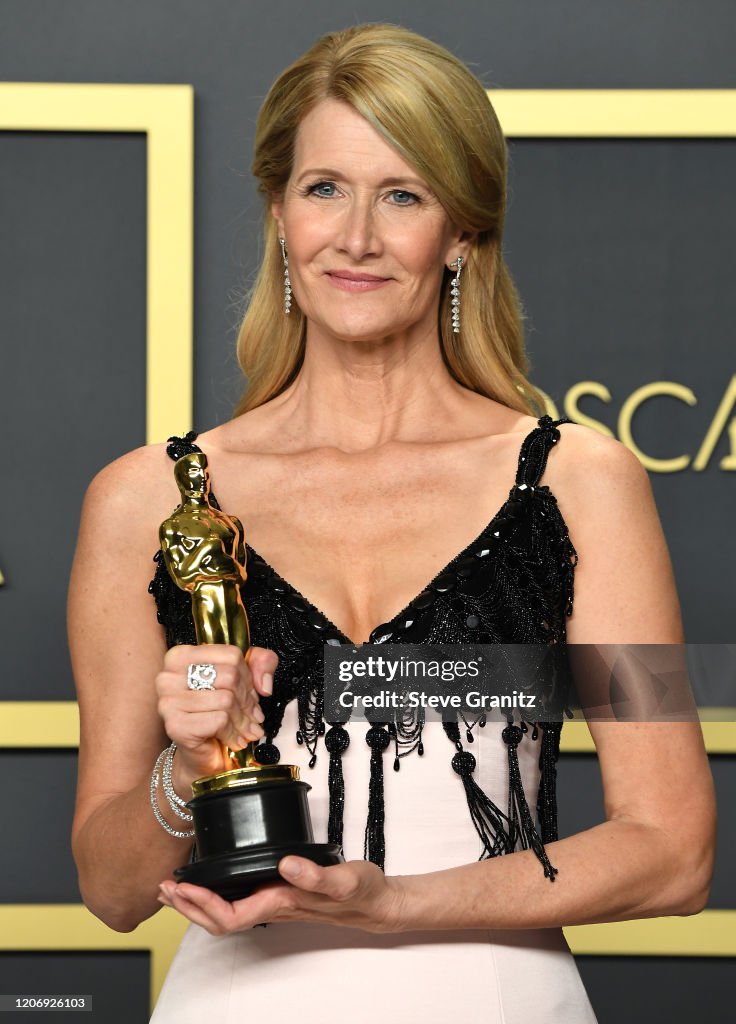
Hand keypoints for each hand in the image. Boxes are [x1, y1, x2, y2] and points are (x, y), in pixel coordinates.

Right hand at [155, 643, 277, 785]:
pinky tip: (234, 739)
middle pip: (230, 677)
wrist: (201, 755)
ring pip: (226, 700)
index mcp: (181, 656)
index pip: (230, 655)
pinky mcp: (176, 726)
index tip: (250, 693)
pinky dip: (233, 733)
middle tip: (253, 716)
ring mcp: (168, 701)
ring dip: (243, 720)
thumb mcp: (243, 678)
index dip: (248, 676)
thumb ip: (261, 663)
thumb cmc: (217, 713)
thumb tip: (264, 683)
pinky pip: (219, 721)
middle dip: (247, 700)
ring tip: (246, 730)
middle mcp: (168, 676)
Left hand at [157, 857, 405, 935]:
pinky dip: (217, 892)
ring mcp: (275, 903)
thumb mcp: (344, 879)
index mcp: (282, 902)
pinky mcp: (280, 893)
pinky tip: (212, 881)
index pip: (230, 915)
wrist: (377, 902)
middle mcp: (274, 906)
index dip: (202, 905)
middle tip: (164, 888)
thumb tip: (286, 866)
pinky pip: (239, 900)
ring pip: (226, 912)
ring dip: (198, 903)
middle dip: (188, 907)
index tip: (182, 888)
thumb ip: (316, 874)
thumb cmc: (362, 892)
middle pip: (220, 920)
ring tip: (175, 889)